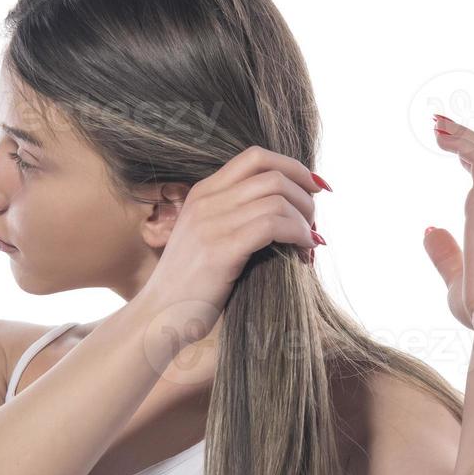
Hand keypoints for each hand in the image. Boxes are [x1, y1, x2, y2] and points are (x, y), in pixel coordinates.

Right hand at [137, 145, 323, 345]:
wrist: (158, 317)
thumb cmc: (191, 286)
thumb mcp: (208, 239)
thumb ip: (235, 218)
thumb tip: (285, 210)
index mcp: (202, 193)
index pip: (255, 157)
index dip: (293, 167)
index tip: (315, 187)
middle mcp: (205, 201)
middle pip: (272, 175)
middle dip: (305, 196)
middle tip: (314, 222)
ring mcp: (210, 224)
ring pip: (277, 199)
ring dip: (305, 218)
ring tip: (310, 240)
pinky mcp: (220, 250)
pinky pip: (273, 225)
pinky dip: (298, 234)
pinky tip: (304, 250)